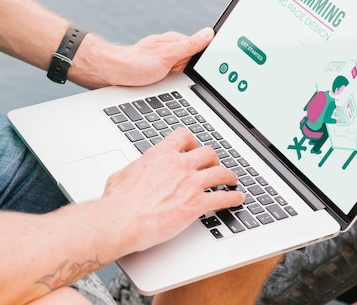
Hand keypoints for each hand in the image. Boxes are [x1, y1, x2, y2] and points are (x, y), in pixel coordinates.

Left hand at [70, 27, 214, 88]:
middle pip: (193, 63)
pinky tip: (162, 85)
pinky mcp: (159, 70)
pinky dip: (170, 82)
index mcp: (177, 42)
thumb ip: (189, 46)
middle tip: (173, 74)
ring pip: (183, 72)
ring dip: (179, 79)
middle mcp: (172, 49)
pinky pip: (172, 77)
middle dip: (189, 72)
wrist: (111, 74)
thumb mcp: (167, 56)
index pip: (201, 49)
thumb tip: (209, 33)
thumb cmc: (136, 64)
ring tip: (163, 78)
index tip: (198, 67)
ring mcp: (165, 59)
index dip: (204, 61)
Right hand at [100, 128, 243, 253]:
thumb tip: (131, 173)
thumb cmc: (119, 202)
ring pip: (220, 173)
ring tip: (232, 180)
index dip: (192, 142)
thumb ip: (134, 171)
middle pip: (207, 153)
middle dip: (212, 159)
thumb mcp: (122, 175)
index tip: (193, 147)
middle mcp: (179, 165)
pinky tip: (237, 199)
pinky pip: (223, 198)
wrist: (123, 219)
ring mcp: (190, 184)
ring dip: (228, 176)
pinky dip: (233, 198)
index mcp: (160, 155)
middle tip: (213, 164)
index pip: (183, 137)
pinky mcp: (197, 204)